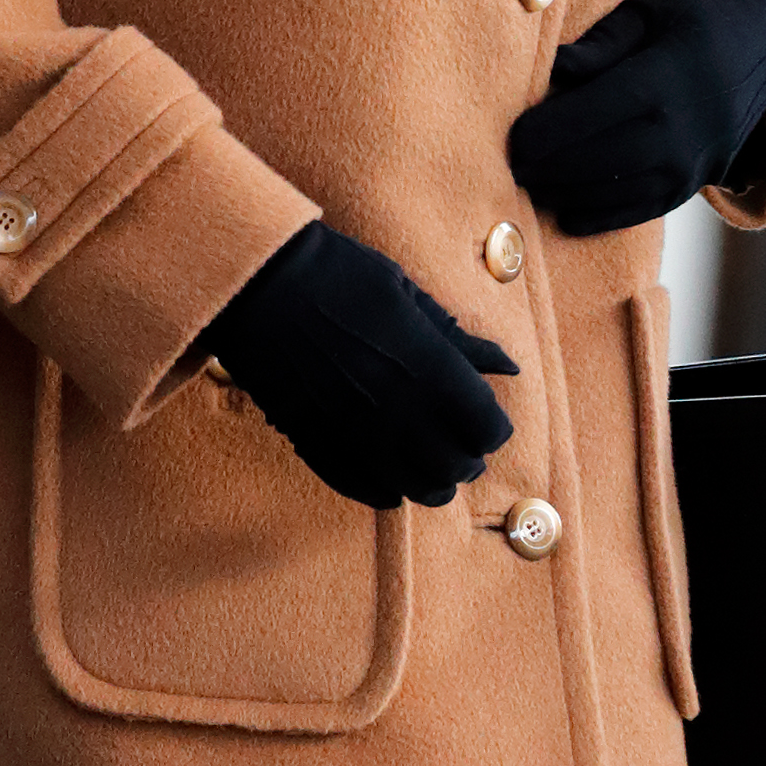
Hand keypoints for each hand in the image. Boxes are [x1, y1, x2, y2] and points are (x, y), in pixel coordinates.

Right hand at [198, 221, 516, 508]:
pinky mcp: (318, 447)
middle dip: (467, 455)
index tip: (482, 410)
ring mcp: (356, 437)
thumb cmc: (339, 275)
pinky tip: (392, 477)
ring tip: (428, 458)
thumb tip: (507, 366)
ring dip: (431, 479)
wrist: (258, 285)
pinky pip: (365, 491)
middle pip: (456, 468)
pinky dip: (387, 490)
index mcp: (430, 371)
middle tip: (461, 438)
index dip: (492, 425)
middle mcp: (399, 414)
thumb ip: (458, 341)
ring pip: (414, 489)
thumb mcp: (407, 295)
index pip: (487, 431)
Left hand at [508, 0, 765, 234]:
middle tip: (506, 168)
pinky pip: (644, 210)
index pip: (594, 111)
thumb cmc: (691, 15)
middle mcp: (684, 126)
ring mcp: (695, 161)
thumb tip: (553, 70)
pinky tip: (566, 213)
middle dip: (549, 169)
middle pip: (601, 159)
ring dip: (568, 195)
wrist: (765, 42)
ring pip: (619, 191)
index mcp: (666, 75)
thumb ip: (599, 43)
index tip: (511, 137)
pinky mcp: (697, 182)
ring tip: (528, 187)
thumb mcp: (646, 10)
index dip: (547, 131)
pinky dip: (602, 216)